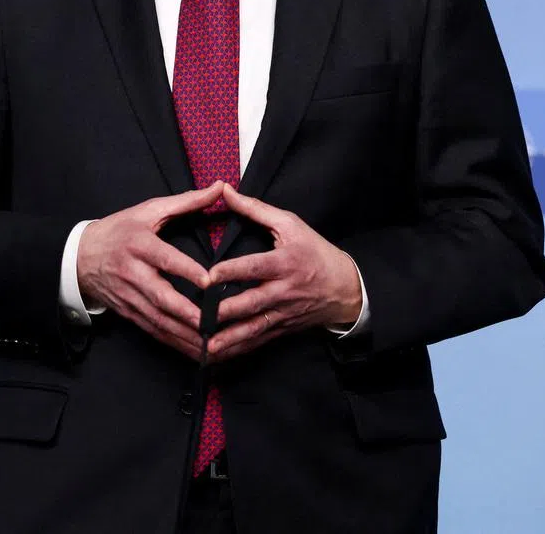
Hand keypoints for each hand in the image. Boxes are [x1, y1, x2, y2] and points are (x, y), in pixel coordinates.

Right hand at [77, 182, 224, 360]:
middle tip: (212, 323)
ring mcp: (130, 296)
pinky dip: (175, 343)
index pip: (164, 258)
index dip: (186, 270)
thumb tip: (219, 187)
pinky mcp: (129, 313)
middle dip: (187, 313)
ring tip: (212, 343)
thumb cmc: (120, 230)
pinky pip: (154, 331)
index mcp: (139, 244)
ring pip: (159, 320)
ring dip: (185, 334)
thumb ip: (186, 201)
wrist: (79, 256)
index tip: (209, 281)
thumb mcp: (148, 210)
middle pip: (161, 296)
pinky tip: (196, 351)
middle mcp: (133, 273)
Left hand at [204, 183, 362, 361]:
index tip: (208, 276)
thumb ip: (255, 209)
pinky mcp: (282, 328)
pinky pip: (259, 340)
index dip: (232, 272)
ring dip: (229, 338)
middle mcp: (283, 291)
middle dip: (225, 312)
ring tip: (206, 346)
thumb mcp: (289, 224)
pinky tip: (220, 355)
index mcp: (284, 263)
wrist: (346, 288)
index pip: (255, 268)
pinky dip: (240, 349)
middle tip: (198, 315)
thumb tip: (225, 190)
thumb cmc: (315, 251)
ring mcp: (283, 313)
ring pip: (254, 328)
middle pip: (251, 303)